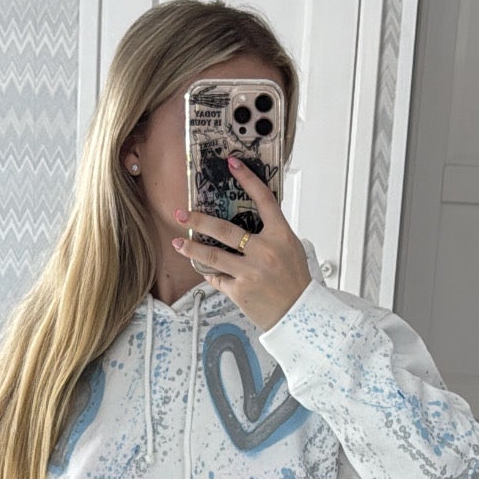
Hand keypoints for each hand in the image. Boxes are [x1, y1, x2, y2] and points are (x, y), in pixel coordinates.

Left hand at [172, 157, 311, 331]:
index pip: (264, 200)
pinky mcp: (240, 291)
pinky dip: (211, 273)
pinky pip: (218, 278)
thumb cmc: (295, 280)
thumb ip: (271, 233)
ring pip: (213, 256)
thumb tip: (249, 218)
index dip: (248, 179)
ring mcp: (250, 272)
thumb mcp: (291, 249)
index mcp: (281, 236)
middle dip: (199, 220)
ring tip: (179, 242)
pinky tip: (204, 269)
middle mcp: (265, 252)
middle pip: (225, 229)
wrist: (300, 314)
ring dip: (192, 247)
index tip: (232, 164)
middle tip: (183, 214)